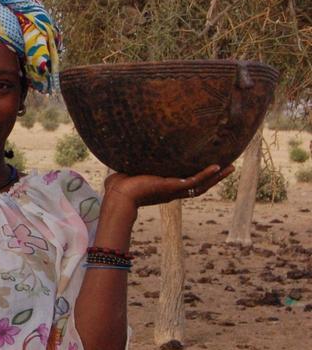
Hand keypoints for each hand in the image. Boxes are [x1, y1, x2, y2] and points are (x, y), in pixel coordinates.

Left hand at [104, 164, 234, 208]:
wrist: (118, 195)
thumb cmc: (118, 186)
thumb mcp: (130, 172)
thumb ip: (133, 165)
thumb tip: (127, 154)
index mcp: (164, 188)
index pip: (185, 183)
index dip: (197, 176)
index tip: (206, 168)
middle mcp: (172, 191)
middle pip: (199, 185)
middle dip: (214, 177)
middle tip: (228, 167)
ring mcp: (174, 190)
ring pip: (202, 185)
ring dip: (217, 177)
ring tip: (231, 167)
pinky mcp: (173, 187)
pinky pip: (194, 181)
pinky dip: (206, 174)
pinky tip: (218, 167)